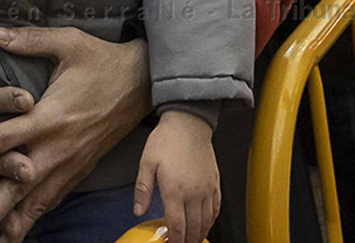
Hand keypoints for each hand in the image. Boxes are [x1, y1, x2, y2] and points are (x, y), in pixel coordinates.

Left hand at [0, 28, 150, 242]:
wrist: (144, 83)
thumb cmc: (103, 61)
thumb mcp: (69, 42)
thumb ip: (31, 39)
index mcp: (49, 117)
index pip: (2, 138)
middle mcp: (56, 148)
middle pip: (15, 189)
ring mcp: (70, 164)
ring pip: (35, 204)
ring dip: (10, 226)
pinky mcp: (80, 170)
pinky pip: (52, 200)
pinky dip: (32, 217)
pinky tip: (16, 230)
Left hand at [134, 111, 218, 242]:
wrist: (189, 123)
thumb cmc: (167, 139)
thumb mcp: (147, 162)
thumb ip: (143, 189)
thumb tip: (138, 210)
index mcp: (174, 189)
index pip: (177, 225)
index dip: (175, 239)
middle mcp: (193, 192)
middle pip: (193, 227)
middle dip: (188, 241)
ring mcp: (206, 188)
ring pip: (207, 220)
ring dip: (200, 234)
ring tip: (193, 240)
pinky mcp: (215, 182)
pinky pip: (216, 207)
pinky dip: (212, 220)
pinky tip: (207, 223)